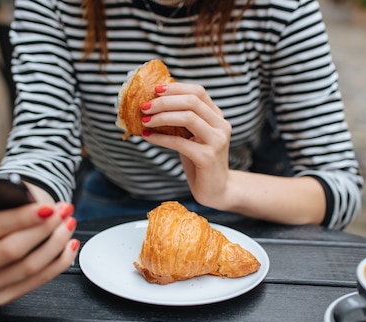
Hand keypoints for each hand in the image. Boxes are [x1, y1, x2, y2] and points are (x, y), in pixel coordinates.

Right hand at [0, 173, 79, 304]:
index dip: (22, 217)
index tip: (48, 207)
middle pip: (12, 250)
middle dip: (43, 229)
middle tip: (63, 212)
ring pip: (29, 267)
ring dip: (56, 243)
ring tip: (68, 222)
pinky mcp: (0, 298)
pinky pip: (37, 281)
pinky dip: (59, 262)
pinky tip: (69, 244)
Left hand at [140, 82, 232, 207]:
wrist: (216, 190)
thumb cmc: (200, 162)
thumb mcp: (193, 137)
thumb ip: (182, 121)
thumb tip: (154, 104)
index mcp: (218, 117)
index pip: (198, 92)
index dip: (176, 88)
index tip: (155, 90)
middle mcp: (221, 126)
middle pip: (192, 101)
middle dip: (165, 101)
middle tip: (144, 106)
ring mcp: (216, 141)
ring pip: (188, 117)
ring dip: (162, 116)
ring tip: (145, 120)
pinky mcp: (207, 157)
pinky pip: (179, 142)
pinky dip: (160, 138)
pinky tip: (147, 137)